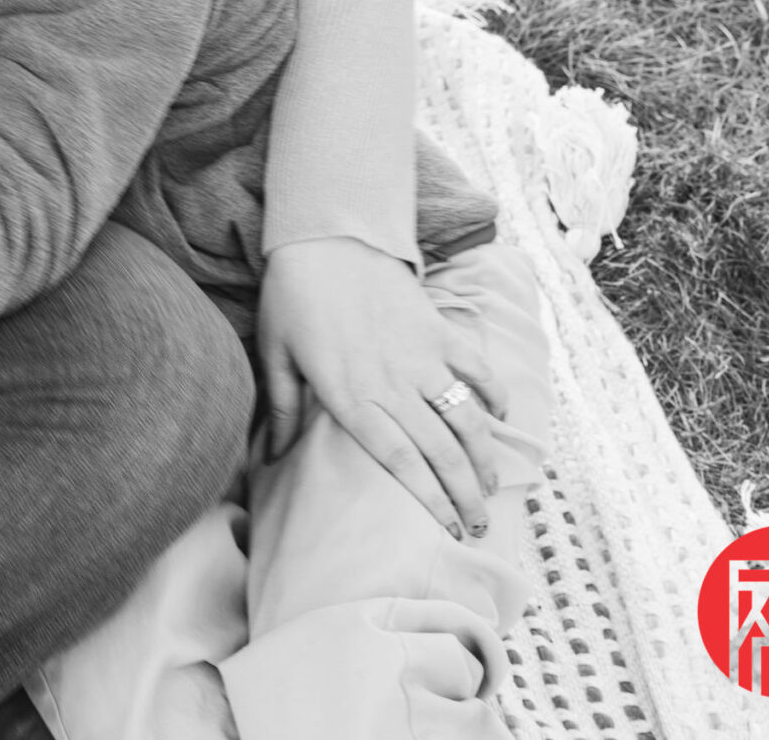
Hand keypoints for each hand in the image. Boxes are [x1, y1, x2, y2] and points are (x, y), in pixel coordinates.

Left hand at [257, 235, 508, 538]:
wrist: (325, 238)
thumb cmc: (291, 299)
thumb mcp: (275, 355)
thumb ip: (282, 410)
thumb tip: (269, 457)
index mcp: (351, 396)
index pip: (400, 462)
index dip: (429, 499)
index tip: (448, 530)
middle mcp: (392, 383)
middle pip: (441, 452)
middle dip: (465, 496)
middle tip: (479, 527)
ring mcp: (422, 356)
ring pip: (467, 419)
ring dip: (485, 458)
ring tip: (490, 488)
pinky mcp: (440, 330)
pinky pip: (477, 370)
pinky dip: (495, 396)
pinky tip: (499, 419)